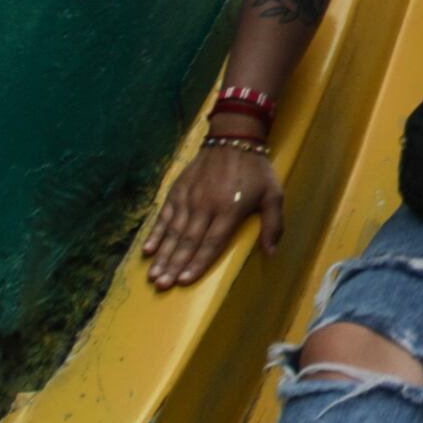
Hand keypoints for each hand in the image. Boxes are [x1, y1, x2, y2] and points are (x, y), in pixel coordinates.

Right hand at [144, 128, 285, 291]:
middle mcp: (206, 206)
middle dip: (174, 265)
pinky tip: (148, 249)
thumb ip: (273, 225)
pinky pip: (164, 215)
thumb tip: (272, 254)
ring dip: (163, 255)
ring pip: (173, 231)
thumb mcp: (273, 194)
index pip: (211, 243)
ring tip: (153, 275)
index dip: (198, 263)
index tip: (184, 281)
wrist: (233, 137)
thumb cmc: (256, 169)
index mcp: (229, 210)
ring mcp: (189, 198)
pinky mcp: (178, 190)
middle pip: (188, 241)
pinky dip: (156, 233)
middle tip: (162, 285)